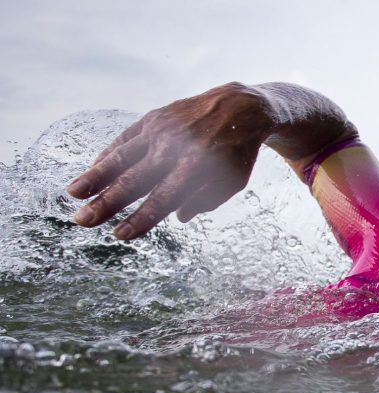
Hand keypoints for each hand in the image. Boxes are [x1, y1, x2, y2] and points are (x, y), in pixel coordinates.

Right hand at [68, 83, 271, 239]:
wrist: (239, 107)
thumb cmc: (236, 153)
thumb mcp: (232, 182)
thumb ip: (207, 200)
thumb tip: (179, 216)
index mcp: (197, 169)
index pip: (163, 199)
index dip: (141, 219)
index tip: (120, 235)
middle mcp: (174, 148)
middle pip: (135, 180)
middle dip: (107, 203)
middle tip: (83, 221)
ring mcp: (161, 131)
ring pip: (122, 157)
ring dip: (95, 176)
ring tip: (73, 194)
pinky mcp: (154, 118)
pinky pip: (126, 139)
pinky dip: (108, 154)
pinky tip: (93, 170)